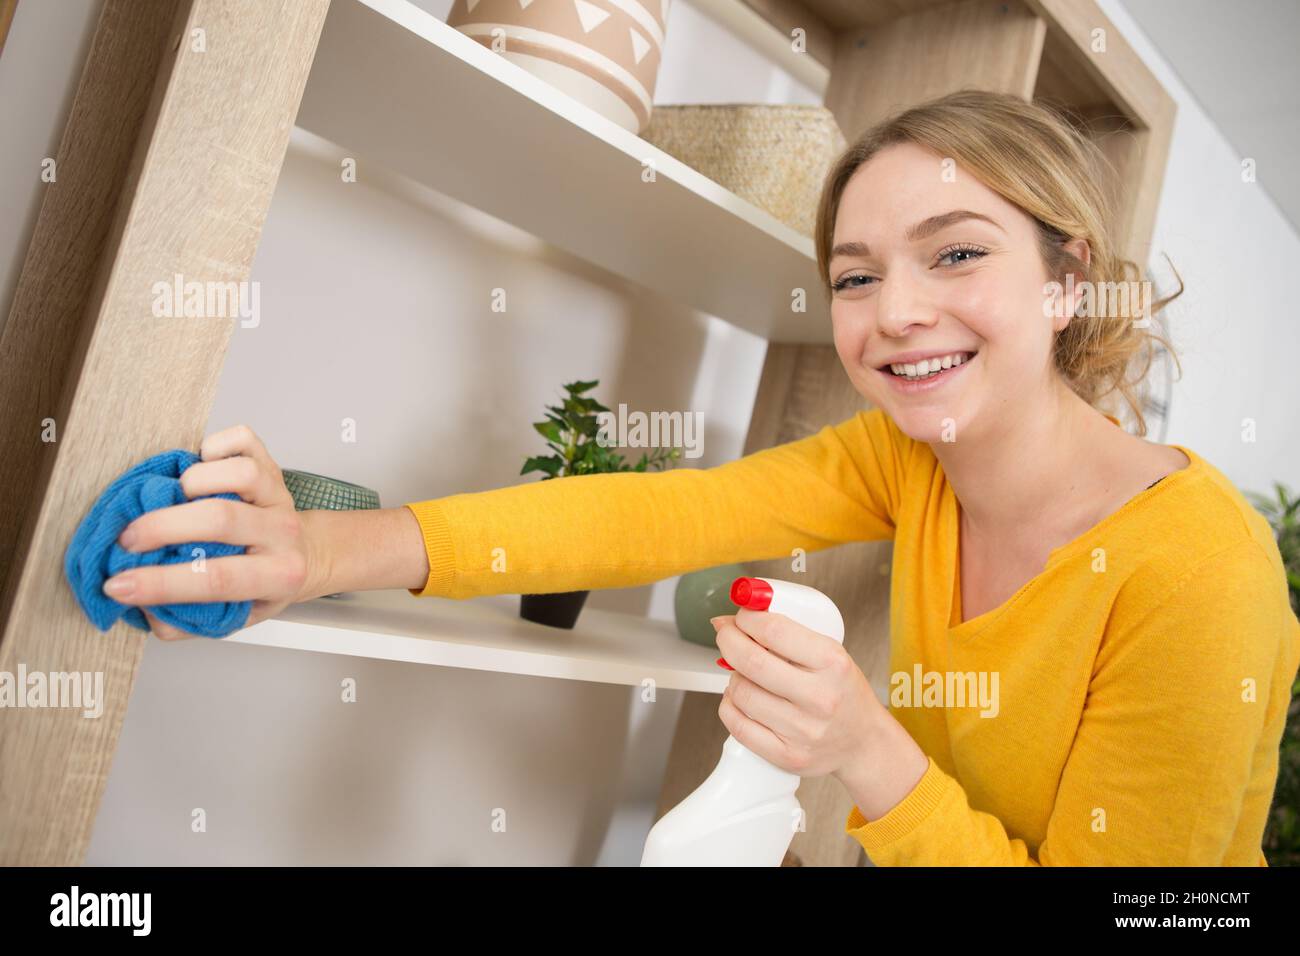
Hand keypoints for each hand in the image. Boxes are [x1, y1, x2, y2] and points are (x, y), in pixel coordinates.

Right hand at [103, 425, 322, 640]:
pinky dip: (214, 446)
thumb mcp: (232, 615)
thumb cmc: (261, 584)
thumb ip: (186, 620)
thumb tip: (139, 608)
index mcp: (277, 576)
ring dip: (192, 482)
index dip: (161, 583)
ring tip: (170, 498)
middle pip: (221, 519)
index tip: (117, 585)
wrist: (304, 554)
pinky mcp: (271, 465)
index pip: (216, 579)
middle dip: (162, 527)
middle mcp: (282, 533)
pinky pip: (243, 441)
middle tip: (127, 539)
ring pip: (239, 473)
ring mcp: (279, 495)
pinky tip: (198, 465)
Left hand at [711, 607, 886, 779]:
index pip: (774, 630)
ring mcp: (802, 730)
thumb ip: (789, 635)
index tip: (740, 616)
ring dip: (733, 676)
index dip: (746, 618)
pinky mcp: (787, 755)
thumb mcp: (831, 654)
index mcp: (832, 663)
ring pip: (740, 692)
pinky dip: (729, 706)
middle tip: (727, 634)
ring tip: (745, 674)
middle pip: (750, 661)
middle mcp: (819, 698)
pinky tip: (740, 699)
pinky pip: (738, 725)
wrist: (864, 744)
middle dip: (728, 640)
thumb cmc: (843, 693)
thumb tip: (739, 618)